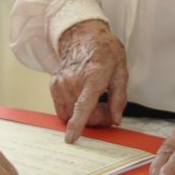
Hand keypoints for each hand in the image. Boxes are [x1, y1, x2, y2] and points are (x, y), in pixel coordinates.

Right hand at [50, 20, 126, 141]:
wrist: (83, 37)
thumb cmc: (104, 52)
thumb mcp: (121, 71)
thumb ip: (119, 98)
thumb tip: (115, 120)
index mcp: (93, 77)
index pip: (83, 105)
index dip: (78, 124)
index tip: (71, 138)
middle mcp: (73, 80)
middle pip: (82, 115)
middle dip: (97, 118)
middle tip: (107, 108)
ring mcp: (61, 83)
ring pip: (70, 114)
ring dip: (83, 115)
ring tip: (94, 100)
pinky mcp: (53, 86)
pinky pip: (62, 109)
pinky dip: (72, 109)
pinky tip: (81, 97)